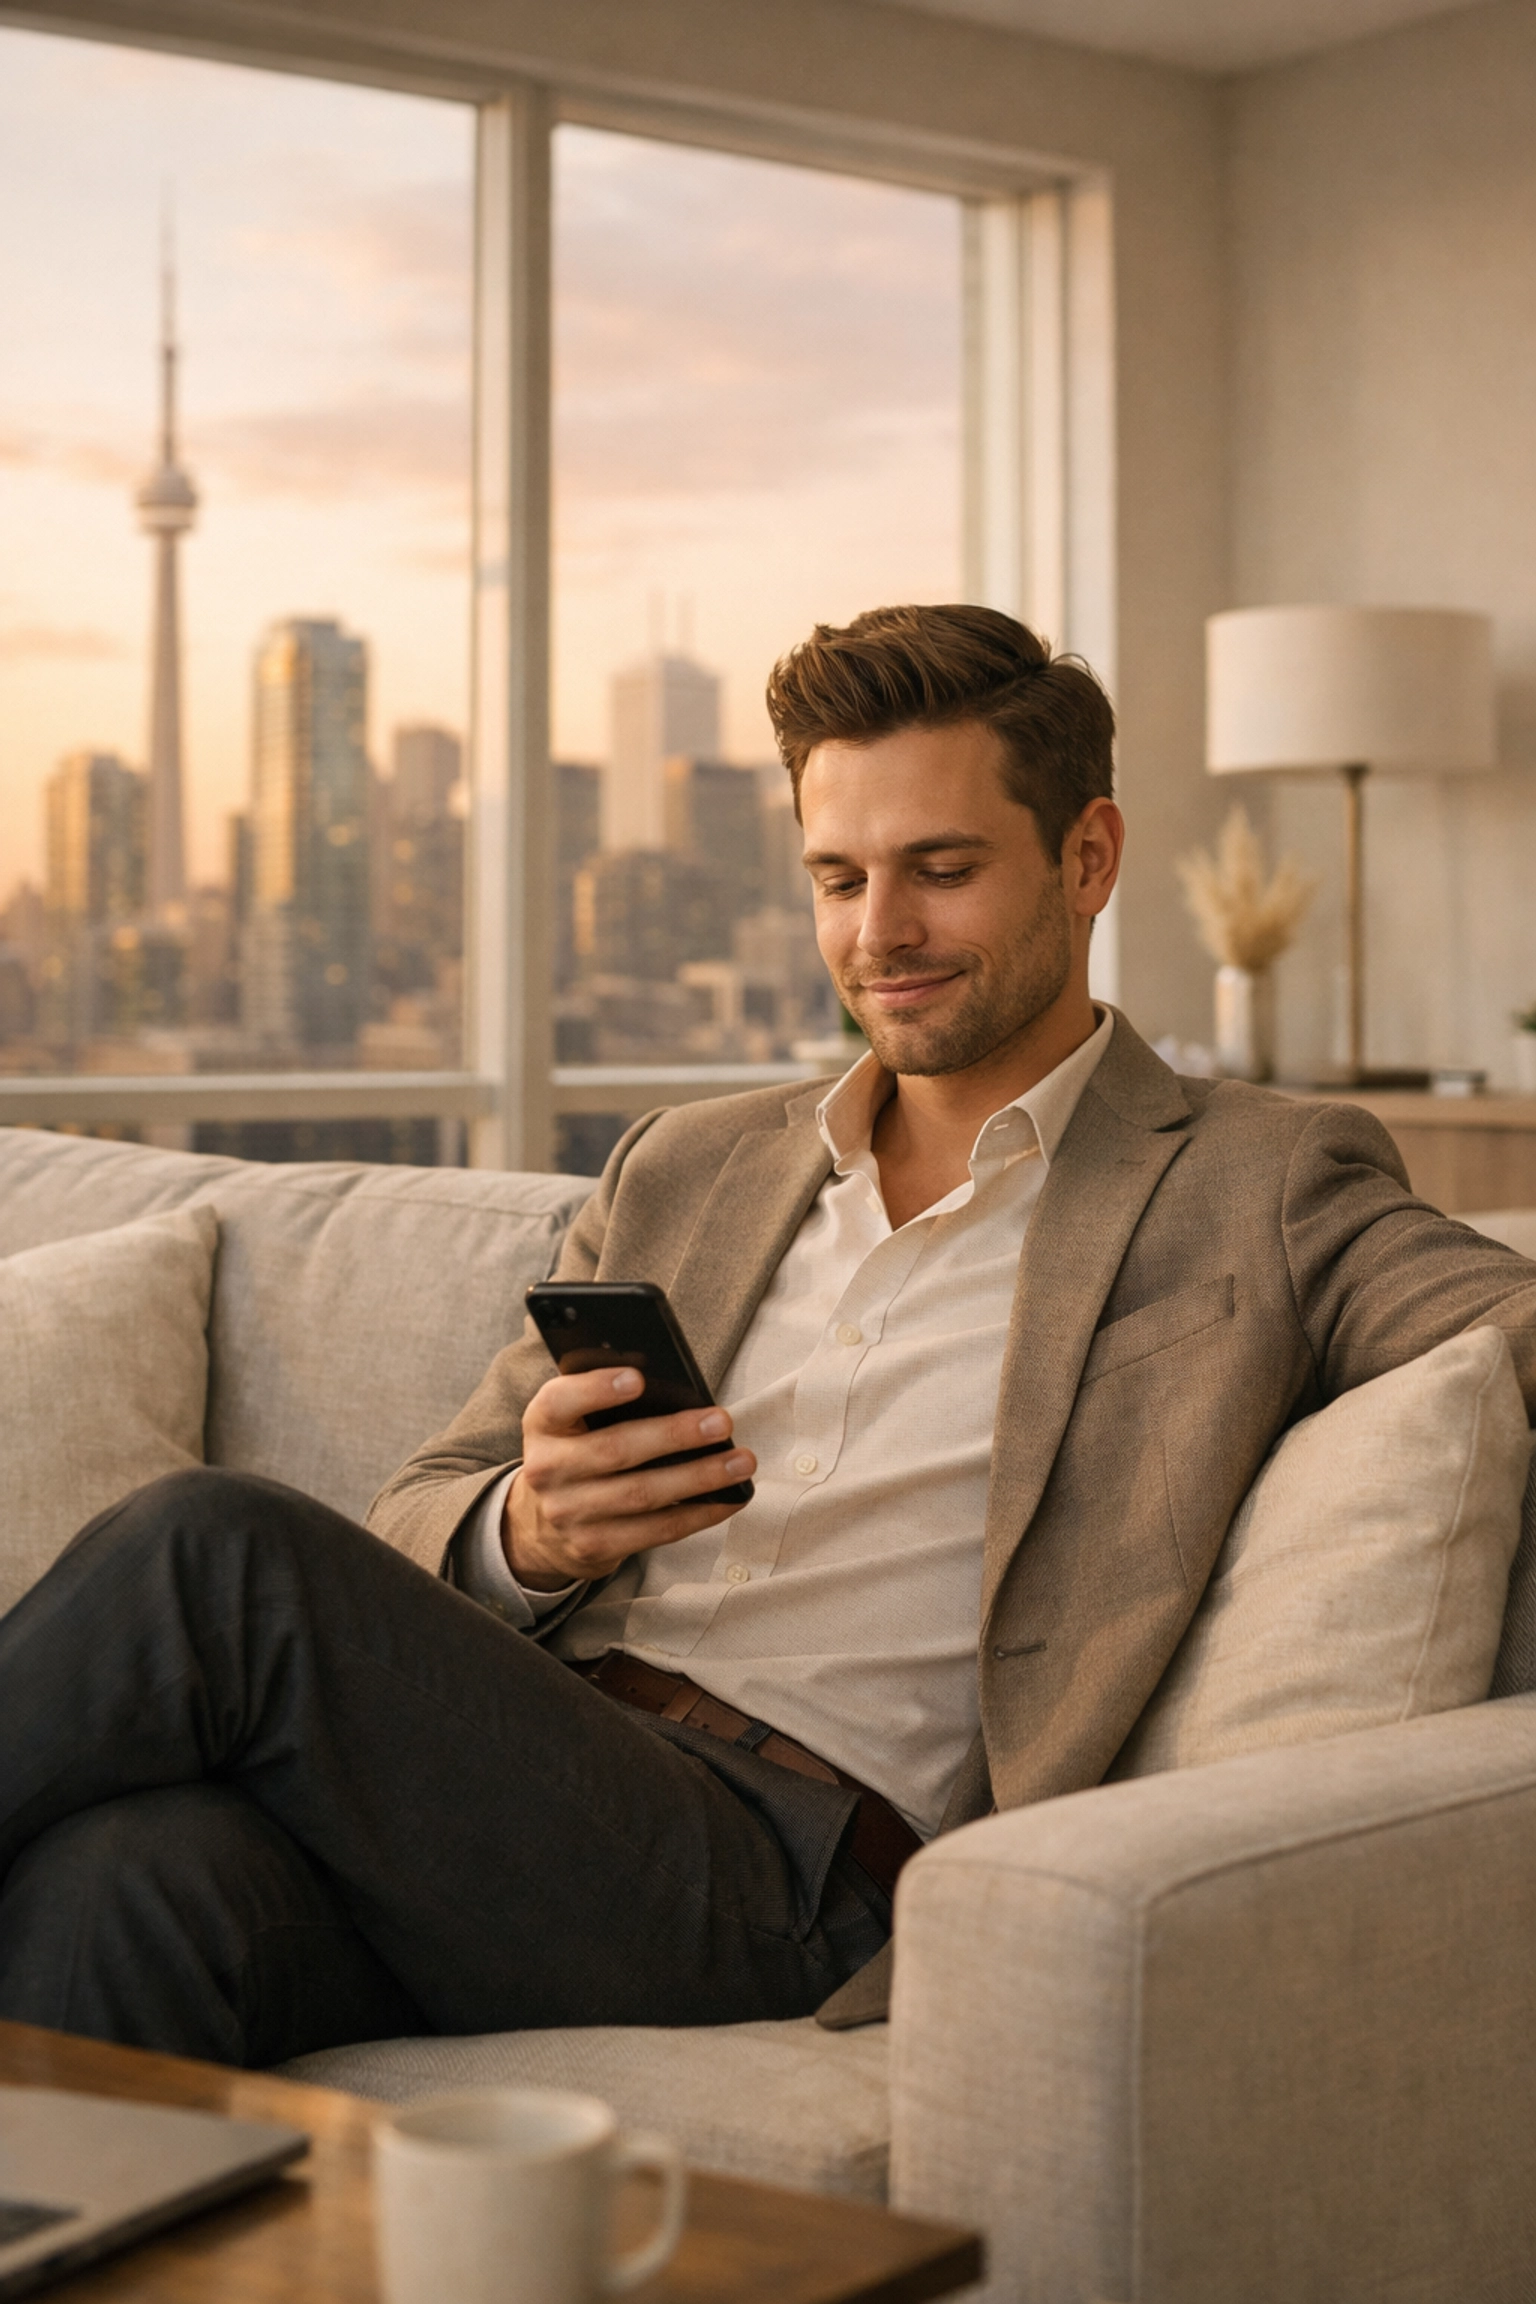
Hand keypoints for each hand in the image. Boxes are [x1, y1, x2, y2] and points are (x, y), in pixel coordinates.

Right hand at [505, 1366, 755, 1591]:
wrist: (541, 1527)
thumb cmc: (576, 1455)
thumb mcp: (572, 1422)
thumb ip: (604, 1403)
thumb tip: (678, 1391)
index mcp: (543, 1425)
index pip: (559, 1402)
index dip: (596, 1389)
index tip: (637, 1378)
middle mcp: (547, 1470)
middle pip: (615, 1450)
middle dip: (673, 1435)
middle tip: (720, 1422)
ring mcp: (569, 1513)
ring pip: (642, 1494)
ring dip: (699, 1478)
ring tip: (740, 1462)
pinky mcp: (594, 1547)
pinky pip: (656, 1530)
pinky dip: (699, 1514)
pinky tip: (728, 1499)